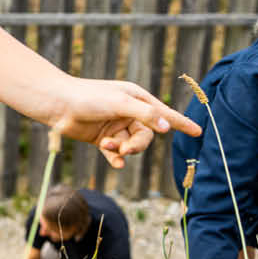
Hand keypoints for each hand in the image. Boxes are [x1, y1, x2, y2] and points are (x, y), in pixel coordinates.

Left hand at [51, 79, 201, 167]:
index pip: (164, 114)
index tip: (199, 132)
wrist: (58, 105)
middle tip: (125, 148)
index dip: (181, 123)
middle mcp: (129, 112)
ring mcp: (116, 126)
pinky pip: (117, 154)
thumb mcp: (120, 103)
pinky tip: (115, 161)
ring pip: (131, 146)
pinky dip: (117, 157)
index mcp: (137, 99)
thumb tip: (166, 128)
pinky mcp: (103, 139)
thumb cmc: (89, 97)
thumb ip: (144, 115)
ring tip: (108, 145)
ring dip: (123, 149)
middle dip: (138, 144)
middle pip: (146, 136)